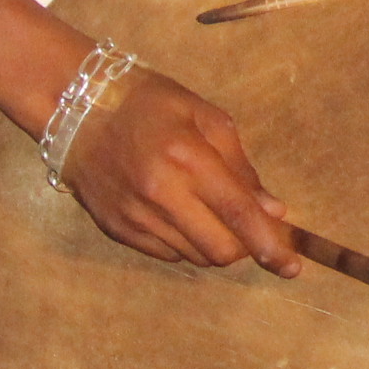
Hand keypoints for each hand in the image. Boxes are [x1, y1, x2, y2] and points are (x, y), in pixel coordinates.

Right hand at [56, 65, 301, 273]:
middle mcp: (161, 196)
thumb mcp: (205, 116)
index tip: (290, 265)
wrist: (78, 110)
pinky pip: (166, 254)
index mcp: (188, 159)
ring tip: (214, 216)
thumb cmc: (150, 103)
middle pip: (219, 249)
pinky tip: (183, 217)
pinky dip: (186, 244)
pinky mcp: (117, 231)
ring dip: (216, 245)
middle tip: (251, 229)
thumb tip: (272, 210)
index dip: (270, 244)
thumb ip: (241, 166)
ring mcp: (136, 218)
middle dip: (245, 248)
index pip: (238, 214)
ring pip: (194, 257)